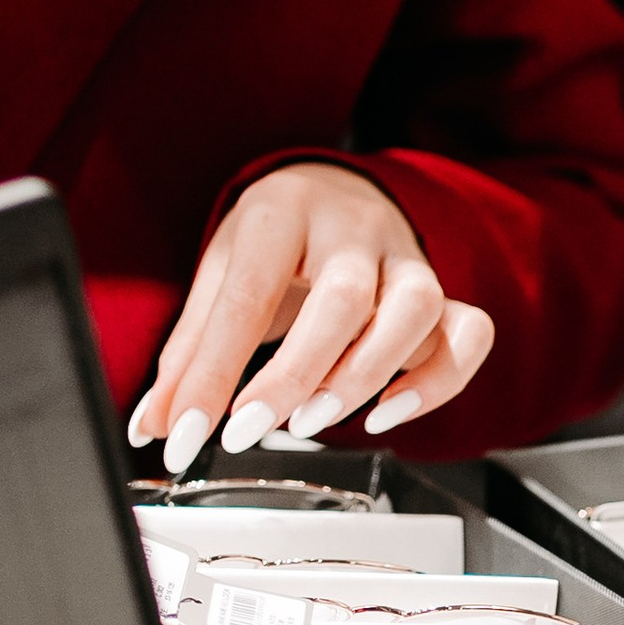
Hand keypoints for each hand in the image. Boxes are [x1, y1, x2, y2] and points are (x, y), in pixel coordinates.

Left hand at [125, 163, 495, 475]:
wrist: (334, 190)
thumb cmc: (275, 240)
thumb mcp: (221, 274)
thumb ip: (189, 352)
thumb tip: (154, 424)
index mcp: (283, 210)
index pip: (249, 295)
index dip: (213, 373)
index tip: (184, 434)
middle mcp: (353, 227)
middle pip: (343, 297)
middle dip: (294, 374)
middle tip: (247, 429)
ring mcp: (405, 257)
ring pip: (414, 309)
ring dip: (363, 376)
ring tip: (311, 421)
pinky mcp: (442, 291)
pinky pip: (468, 332)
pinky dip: (437, 381)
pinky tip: (387, 414)